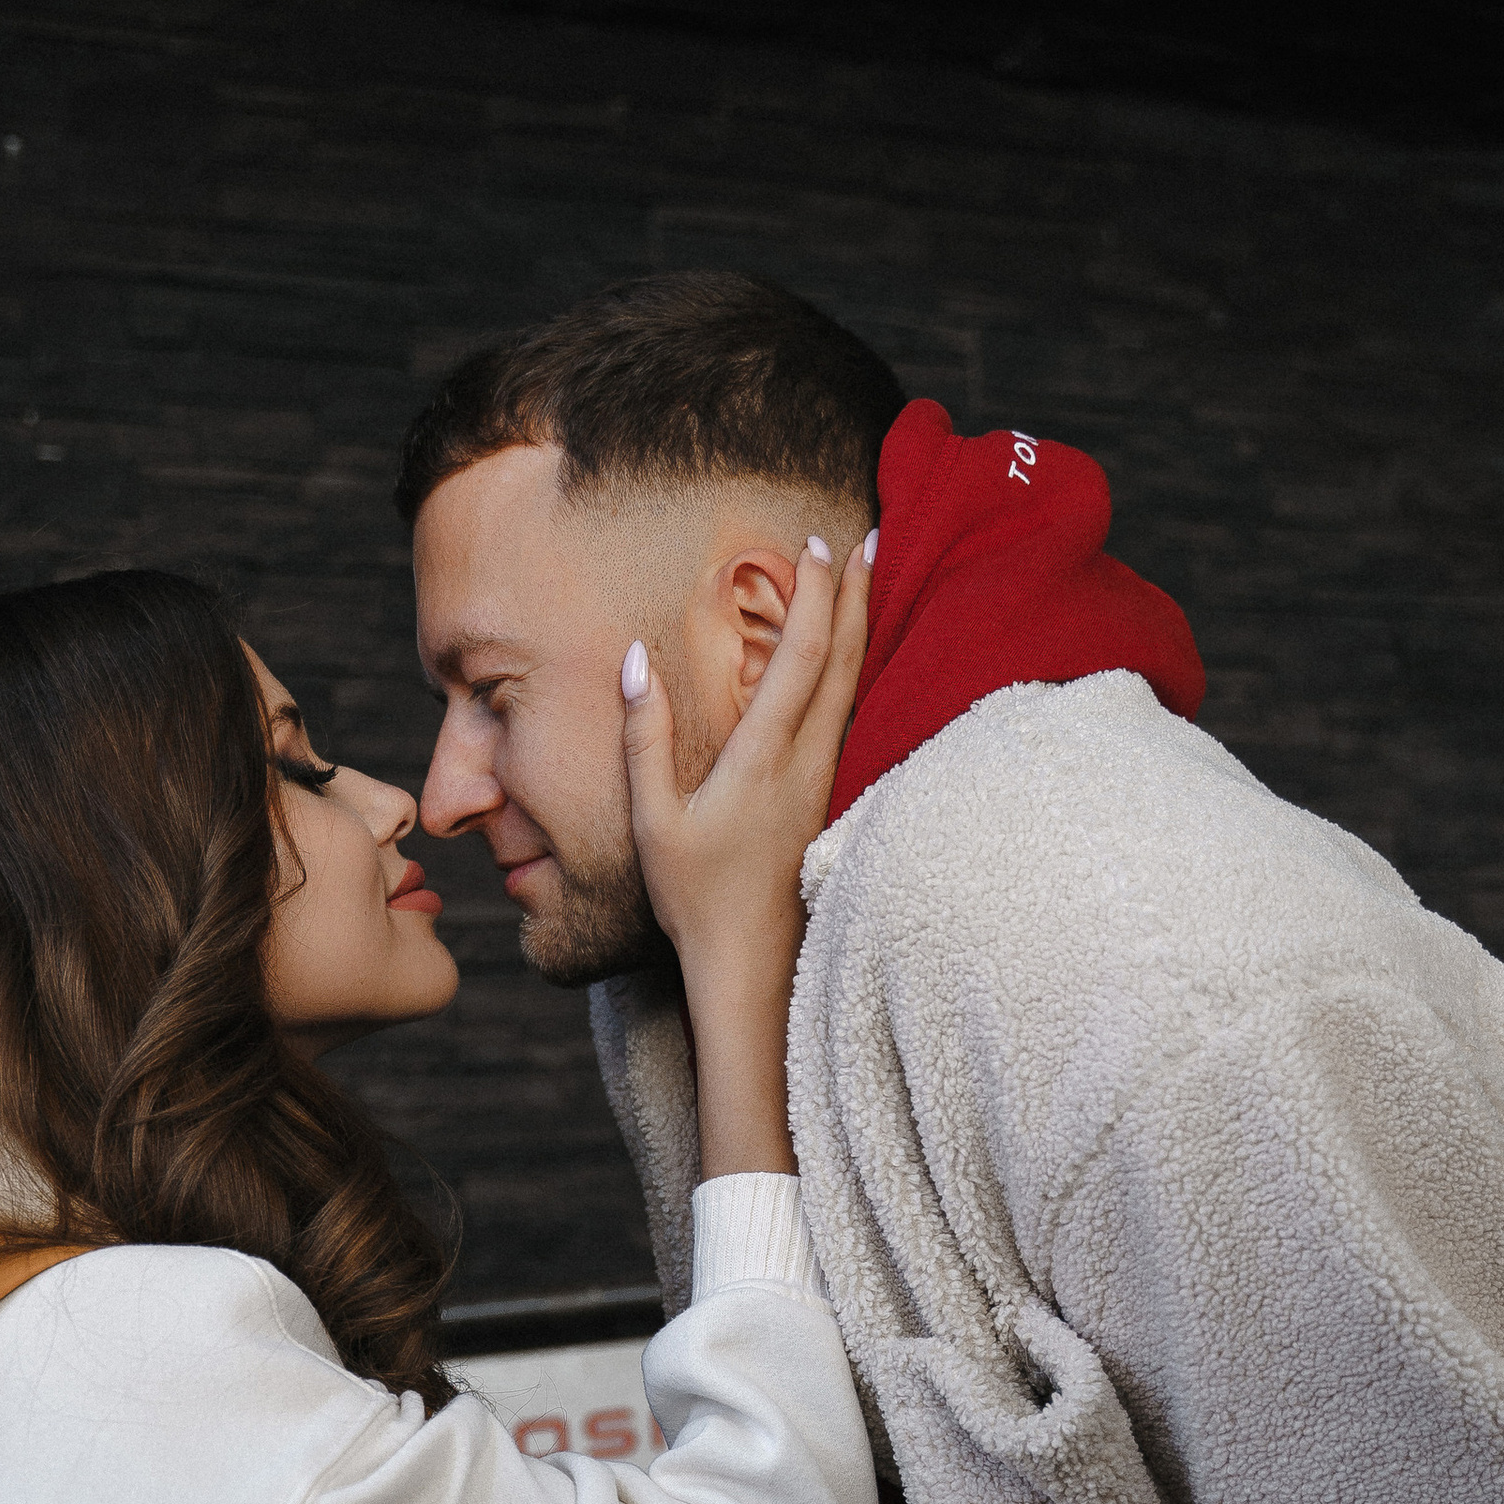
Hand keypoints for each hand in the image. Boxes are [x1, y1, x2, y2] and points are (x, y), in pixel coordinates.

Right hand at [618, 532, 871, 1182]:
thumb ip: (642, 737)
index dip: (812, 594)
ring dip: (863, 627)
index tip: (816, 543)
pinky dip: (856, 672)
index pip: (800, 655)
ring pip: (855, 686)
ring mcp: (825, 782)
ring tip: (870, 580)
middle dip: (855, 593)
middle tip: (868, 535)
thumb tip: (633, 660)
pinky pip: (851, 717)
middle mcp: (806, 762)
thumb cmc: (694, 899)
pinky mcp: (829, 801)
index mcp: (763, 757)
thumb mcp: (653, 820)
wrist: (752, 967)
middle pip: (844, 659)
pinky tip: (856, 660)